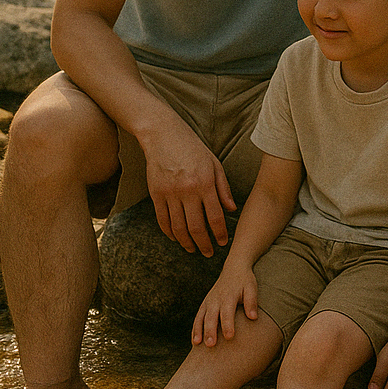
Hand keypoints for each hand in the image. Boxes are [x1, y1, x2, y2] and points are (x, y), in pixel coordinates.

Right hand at [143, 114, 236, 254]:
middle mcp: (187, 191)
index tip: (223, 243)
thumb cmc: (193, 148)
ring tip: (193, 249)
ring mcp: (169, 193)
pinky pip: (162, 220)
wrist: (163, 135)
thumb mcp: (214, 164)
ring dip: (186, 243)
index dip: (220, 234)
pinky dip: (169, 233)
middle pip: (196, 227)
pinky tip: (176, 238)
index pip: (215, 217)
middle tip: (209, 253)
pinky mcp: (156, 194)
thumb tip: (232, 209)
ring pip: (178, 228)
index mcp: (205, 183)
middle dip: (204, 244)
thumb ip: (223, 188)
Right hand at [191, 263, 258, 345]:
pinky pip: (198, 317)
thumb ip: (252, 302)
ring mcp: (209, 302)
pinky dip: (195, 328)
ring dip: (198, 330)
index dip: (228, 325)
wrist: (234, 269)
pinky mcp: (205, 304)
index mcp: (229, 296)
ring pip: (201, 317)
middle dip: (210, 331)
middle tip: (210, 345)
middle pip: (212, 317)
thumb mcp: (251, 288)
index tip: (229, 337)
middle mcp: (216, 299)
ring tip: (197, 344)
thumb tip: (253, 317)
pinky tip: (195, 341)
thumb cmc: (245, 281)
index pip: (227, 312)